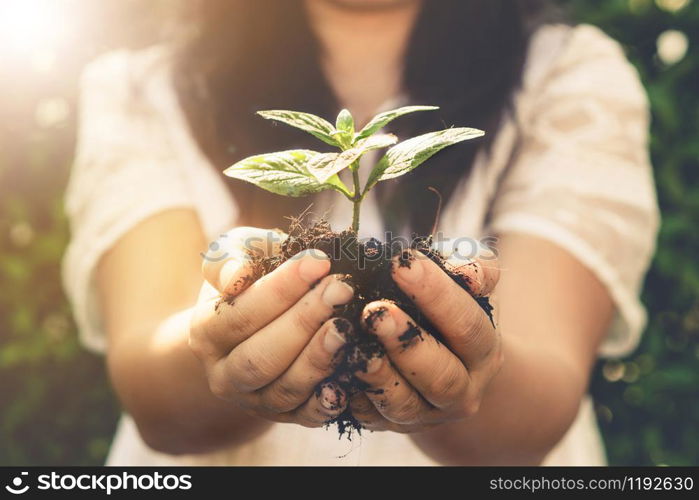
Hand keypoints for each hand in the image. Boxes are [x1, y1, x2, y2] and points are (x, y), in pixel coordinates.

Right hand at [189, 227, 353, 426]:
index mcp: (206, 333)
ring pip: (285, 389)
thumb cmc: (251, 277)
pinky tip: (350, 376)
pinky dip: (328, 400)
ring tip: (348, 326)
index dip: (281, 289)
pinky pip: (307, 416)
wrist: (254, 322)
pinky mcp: (285, 416)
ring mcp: (254, 401)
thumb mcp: (234, 255)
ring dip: (319, 357)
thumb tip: (238, 276)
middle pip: (262, 356)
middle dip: (304, 322)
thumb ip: (231, 259)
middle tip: (342, 289)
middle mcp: (224, 375)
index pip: (240, 315)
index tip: (319, 262)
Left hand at [350, 245, 501, 432]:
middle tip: (374, 311)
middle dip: (406, 343)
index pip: (467, 325)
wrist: (442, 362)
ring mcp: (425, 414)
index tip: (401, 264)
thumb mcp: (467, 285)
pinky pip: (369, 417)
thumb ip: (473, 269)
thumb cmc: (449, 308)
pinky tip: (332, 371)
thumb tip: (468, 273)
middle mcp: (462, 391)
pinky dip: (350, 397)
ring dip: (377, 374)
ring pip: (403, 404)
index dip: (436, 295)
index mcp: (483, 352)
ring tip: (352, 344)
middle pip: (440, 375)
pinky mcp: (390, 426)